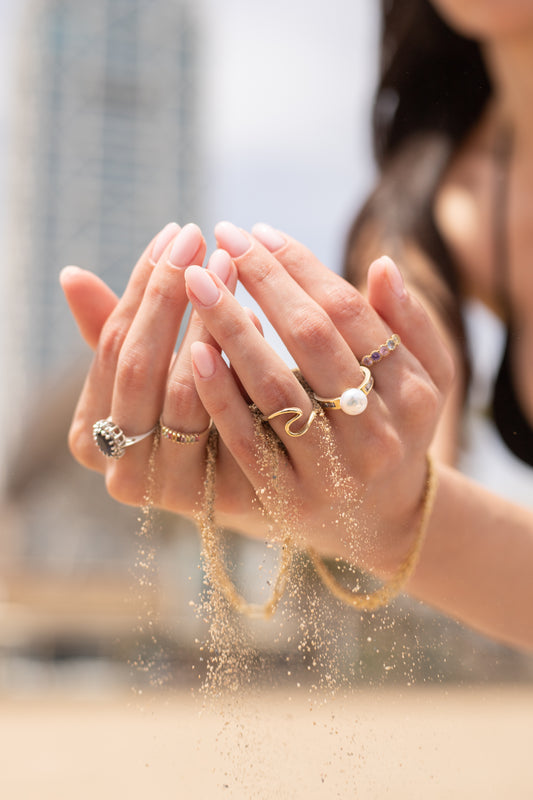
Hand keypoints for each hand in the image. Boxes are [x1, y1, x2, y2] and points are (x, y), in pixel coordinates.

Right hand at [61, 222, 266, 530]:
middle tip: (199, 239)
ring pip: (180, 392)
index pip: (110, 345)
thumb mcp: (152, 374)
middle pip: (137, 365)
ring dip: (204, 323)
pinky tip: (256, 322)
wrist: (254, 481)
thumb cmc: (192, 414)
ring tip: (228, 270)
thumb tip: (71, 273)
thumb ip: (114, 332)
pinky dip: (237, 368)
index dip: (140, 287)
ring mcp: (167, 489)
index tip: (172, 234)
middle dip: (167, 294)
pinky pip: (226, 424)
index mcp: (90, 437)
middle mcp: (119, 470)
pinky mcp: (218, 497)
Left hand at [183, 222, 453, 573]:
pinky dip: (220, 396)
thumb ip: (411, 325)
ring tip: (197, 280)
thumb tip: (384, 265)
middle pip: (312, 340)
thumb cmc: (397, 430)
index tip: (258, 232)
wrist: (381, 519)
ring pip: (276, 388)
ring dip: (232, 327)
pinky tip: (195, 351)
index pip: (349, 312)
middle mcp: (378, 433)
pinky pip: (248, 442)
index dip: (300, 266)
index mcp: (415, 394)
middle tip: (222, 238)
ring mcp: (332, 471)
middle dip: (264, 281)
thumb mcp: (426, 380)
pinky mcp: (289, 500)